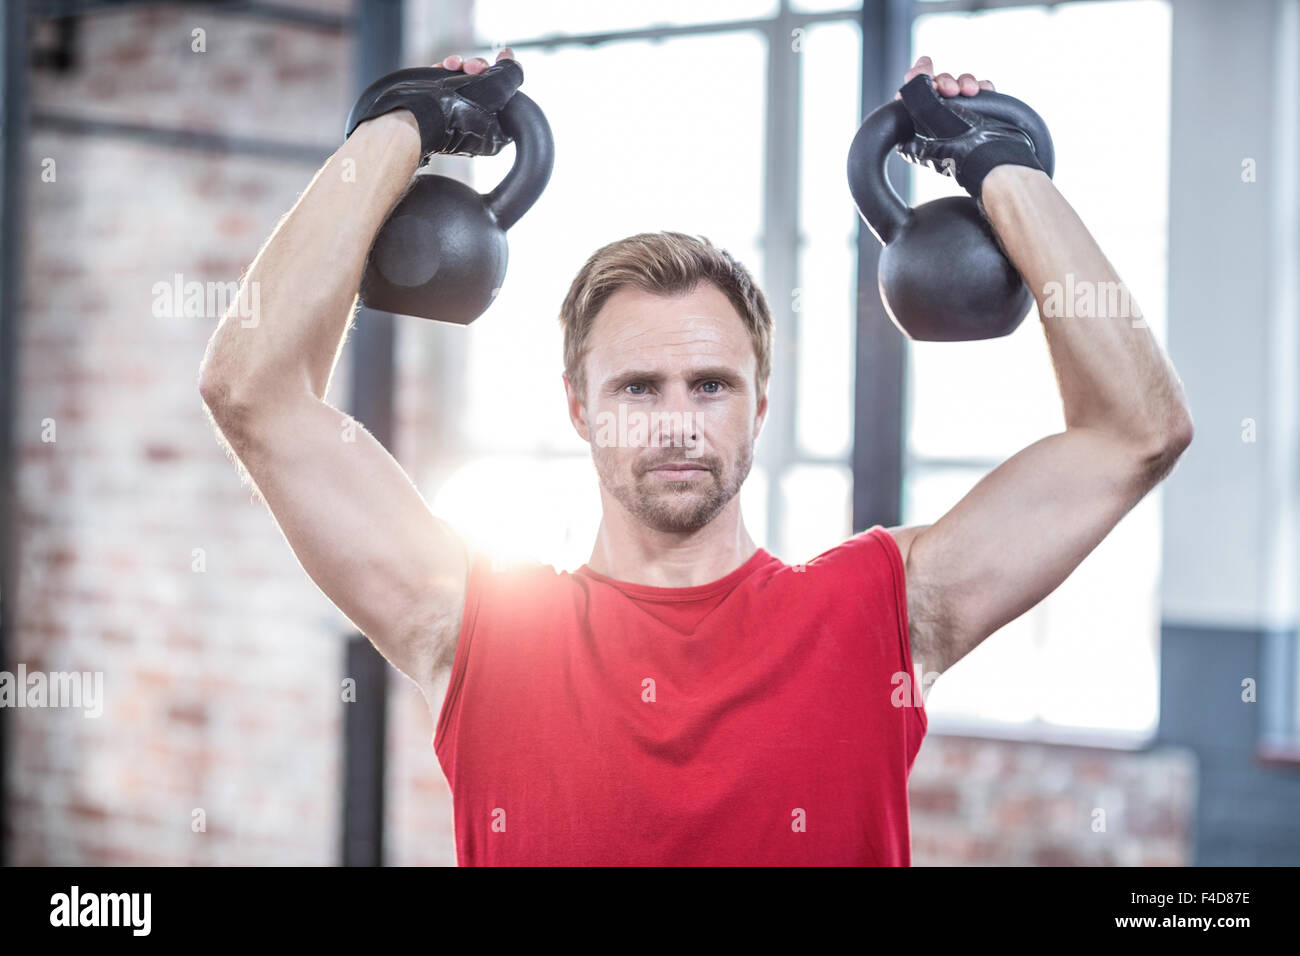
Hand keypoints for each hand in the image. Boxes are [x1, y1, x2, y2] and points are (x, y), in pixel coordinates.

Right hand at [345, 47, 524, 158]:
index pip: (509, 100)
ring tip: (451, 64)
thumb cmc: (450, 111)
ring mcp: (456, 119)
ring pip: (466, 83)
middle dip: (479, 69)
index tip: (499, 63)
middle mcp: (477, 128)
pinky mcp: (438, 110)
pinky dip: (445, 73)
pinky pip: (447, 86)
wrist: (409, 119)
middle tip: (471, 66)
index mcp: (496, 134)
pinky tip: (439, 69)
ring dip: (461, 67)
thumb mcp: (495, 89)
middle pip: (488, 89)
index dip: (504, 76)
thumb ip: (511, 76)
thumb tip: (513, 63)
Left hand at [890, 55, 1040, 199]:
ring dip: (964, 81)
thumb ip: (915, 97)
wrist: (991, 158)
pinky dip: (983, 87)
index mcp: (918, 125)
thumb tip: (909, 80)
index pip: (912, 93)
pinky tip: (984, 91)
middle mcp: (937, 120)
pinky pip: (980, 90)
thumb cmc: (956, 149)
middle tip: (950, 90)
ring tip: (971, 91)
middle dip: (944, 81)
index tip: (926, 72)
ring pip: (959, 84)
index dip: (918, 78)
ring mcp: (959, 116)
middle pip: (937, 84)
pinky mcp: (980, 114)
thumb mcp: (925, 121)